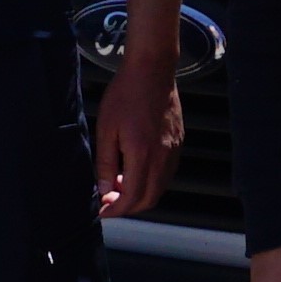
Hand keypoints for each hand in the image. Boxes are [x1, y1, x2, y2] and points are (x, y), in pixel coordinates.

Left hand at [91, 45, 184, 218]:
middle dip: (128, 206)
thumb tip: (104, 190)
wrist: (152, 71)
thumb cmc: (124, 96)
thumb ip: (104, 163)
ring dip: (140, 194)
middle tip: (108, 201)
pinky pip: (166, 174)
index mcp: (142, 155)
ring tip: (119, 184)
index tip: (102, 210)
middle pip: (149, 199)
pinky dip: (150, 181)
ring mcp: (173, 151)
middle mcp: (162, 158)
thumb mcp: (106, 129)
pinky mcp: (178, 144)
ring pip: (159, 188)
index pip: (131, 198)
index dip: (116, 210)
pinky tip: (134, 169)